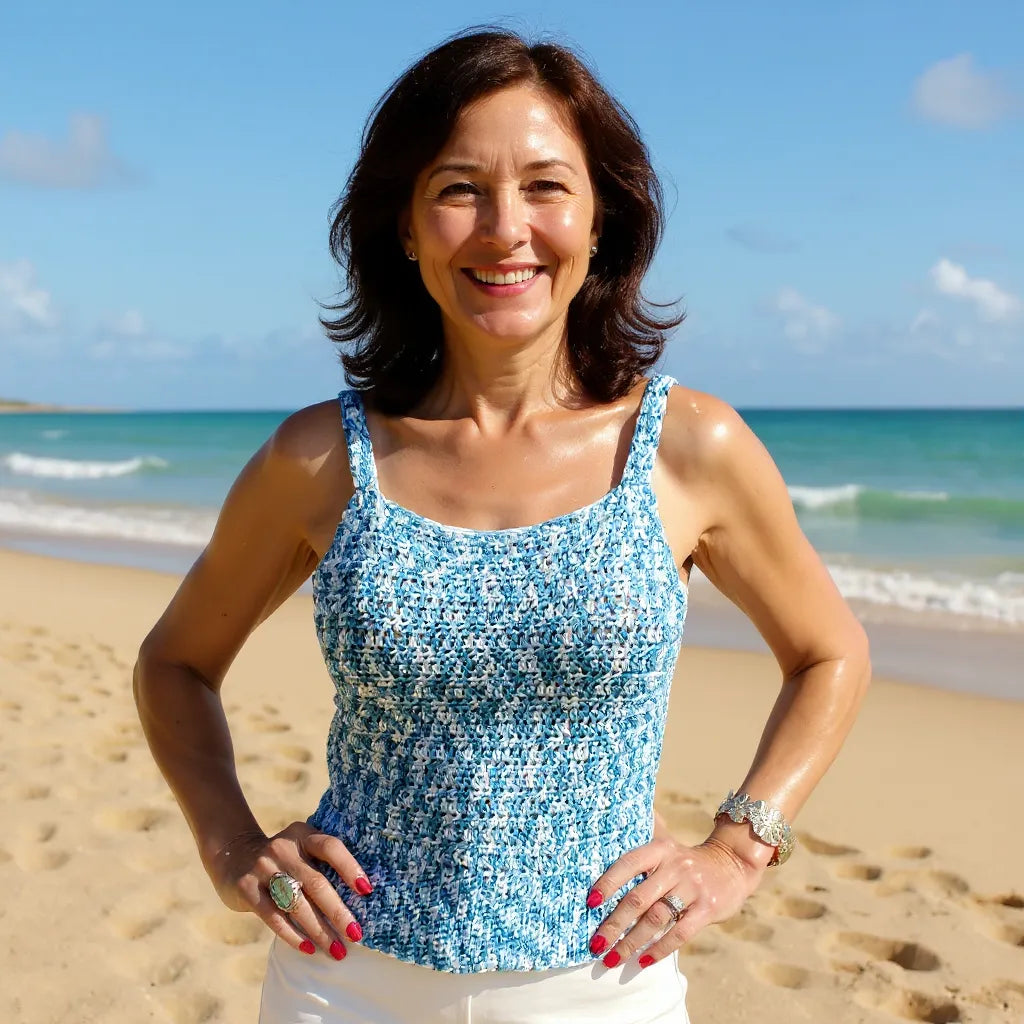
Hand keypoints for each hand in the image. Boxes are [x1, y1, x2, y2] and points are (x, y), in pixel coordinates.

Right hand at [207, 822, 372, 960]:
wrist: (233, 854)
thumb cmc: (282, 859)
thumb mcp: (300, 847)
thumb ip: (321, 863)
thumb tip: (360, 896)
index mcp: (303, 834)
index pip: (331, 847)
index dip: (350, 867)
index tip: (367, 891)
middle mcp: (284, 848)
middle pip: (316, 883)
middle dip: (338, 912)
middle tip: (356, 934)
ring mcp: (263, 867)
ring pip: (296, 904)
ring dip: (319, 931)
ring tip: (336, 950)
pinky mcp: (246, 888)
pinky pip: (273, 917)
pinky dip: (293, 935)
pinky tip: (309, 949)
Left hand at [586, 833, 766, 967]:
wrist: (731, 865)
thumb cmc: (686, 863)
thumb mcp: (666, 850)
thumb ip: (640, 858)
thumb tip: (598, 875)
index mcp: (659, 850)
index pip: (628, 864)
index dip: (608, 883)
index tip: (590, 903)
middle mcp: (674, 866)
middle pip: (638, 898)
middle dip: (614, 924)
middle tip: (596, 944)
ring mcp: (692, 887)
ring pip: (655, 919)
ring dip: (631, 942)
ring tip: (613, 958)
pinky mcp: (708, 908)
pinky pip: (679, 933)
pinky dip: (659, 949)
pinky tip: (643, 961)